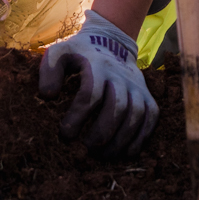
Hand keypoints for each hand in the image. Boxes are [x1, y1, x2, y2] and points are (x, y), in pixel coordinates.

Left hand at [39, 9, 155, 158]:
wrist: (112, 43)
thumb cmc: (80, 54)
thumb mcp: (60, 52)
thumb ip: (49, 69)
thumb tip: (47, 95)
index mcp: (97, 66)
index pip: (91, 93)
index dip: (79, 116)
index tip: (65, 135)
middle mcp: (120, 76)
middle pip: (117, 107)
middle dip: (102, 132)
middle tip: (86, 149)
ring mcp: (137, 86)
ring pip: (136, 115)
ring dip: (121, 139)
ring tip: (103, 156)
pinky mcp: (148, 96)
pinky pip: (151, 117)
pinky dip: (141, 137)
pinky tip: (126, 153)